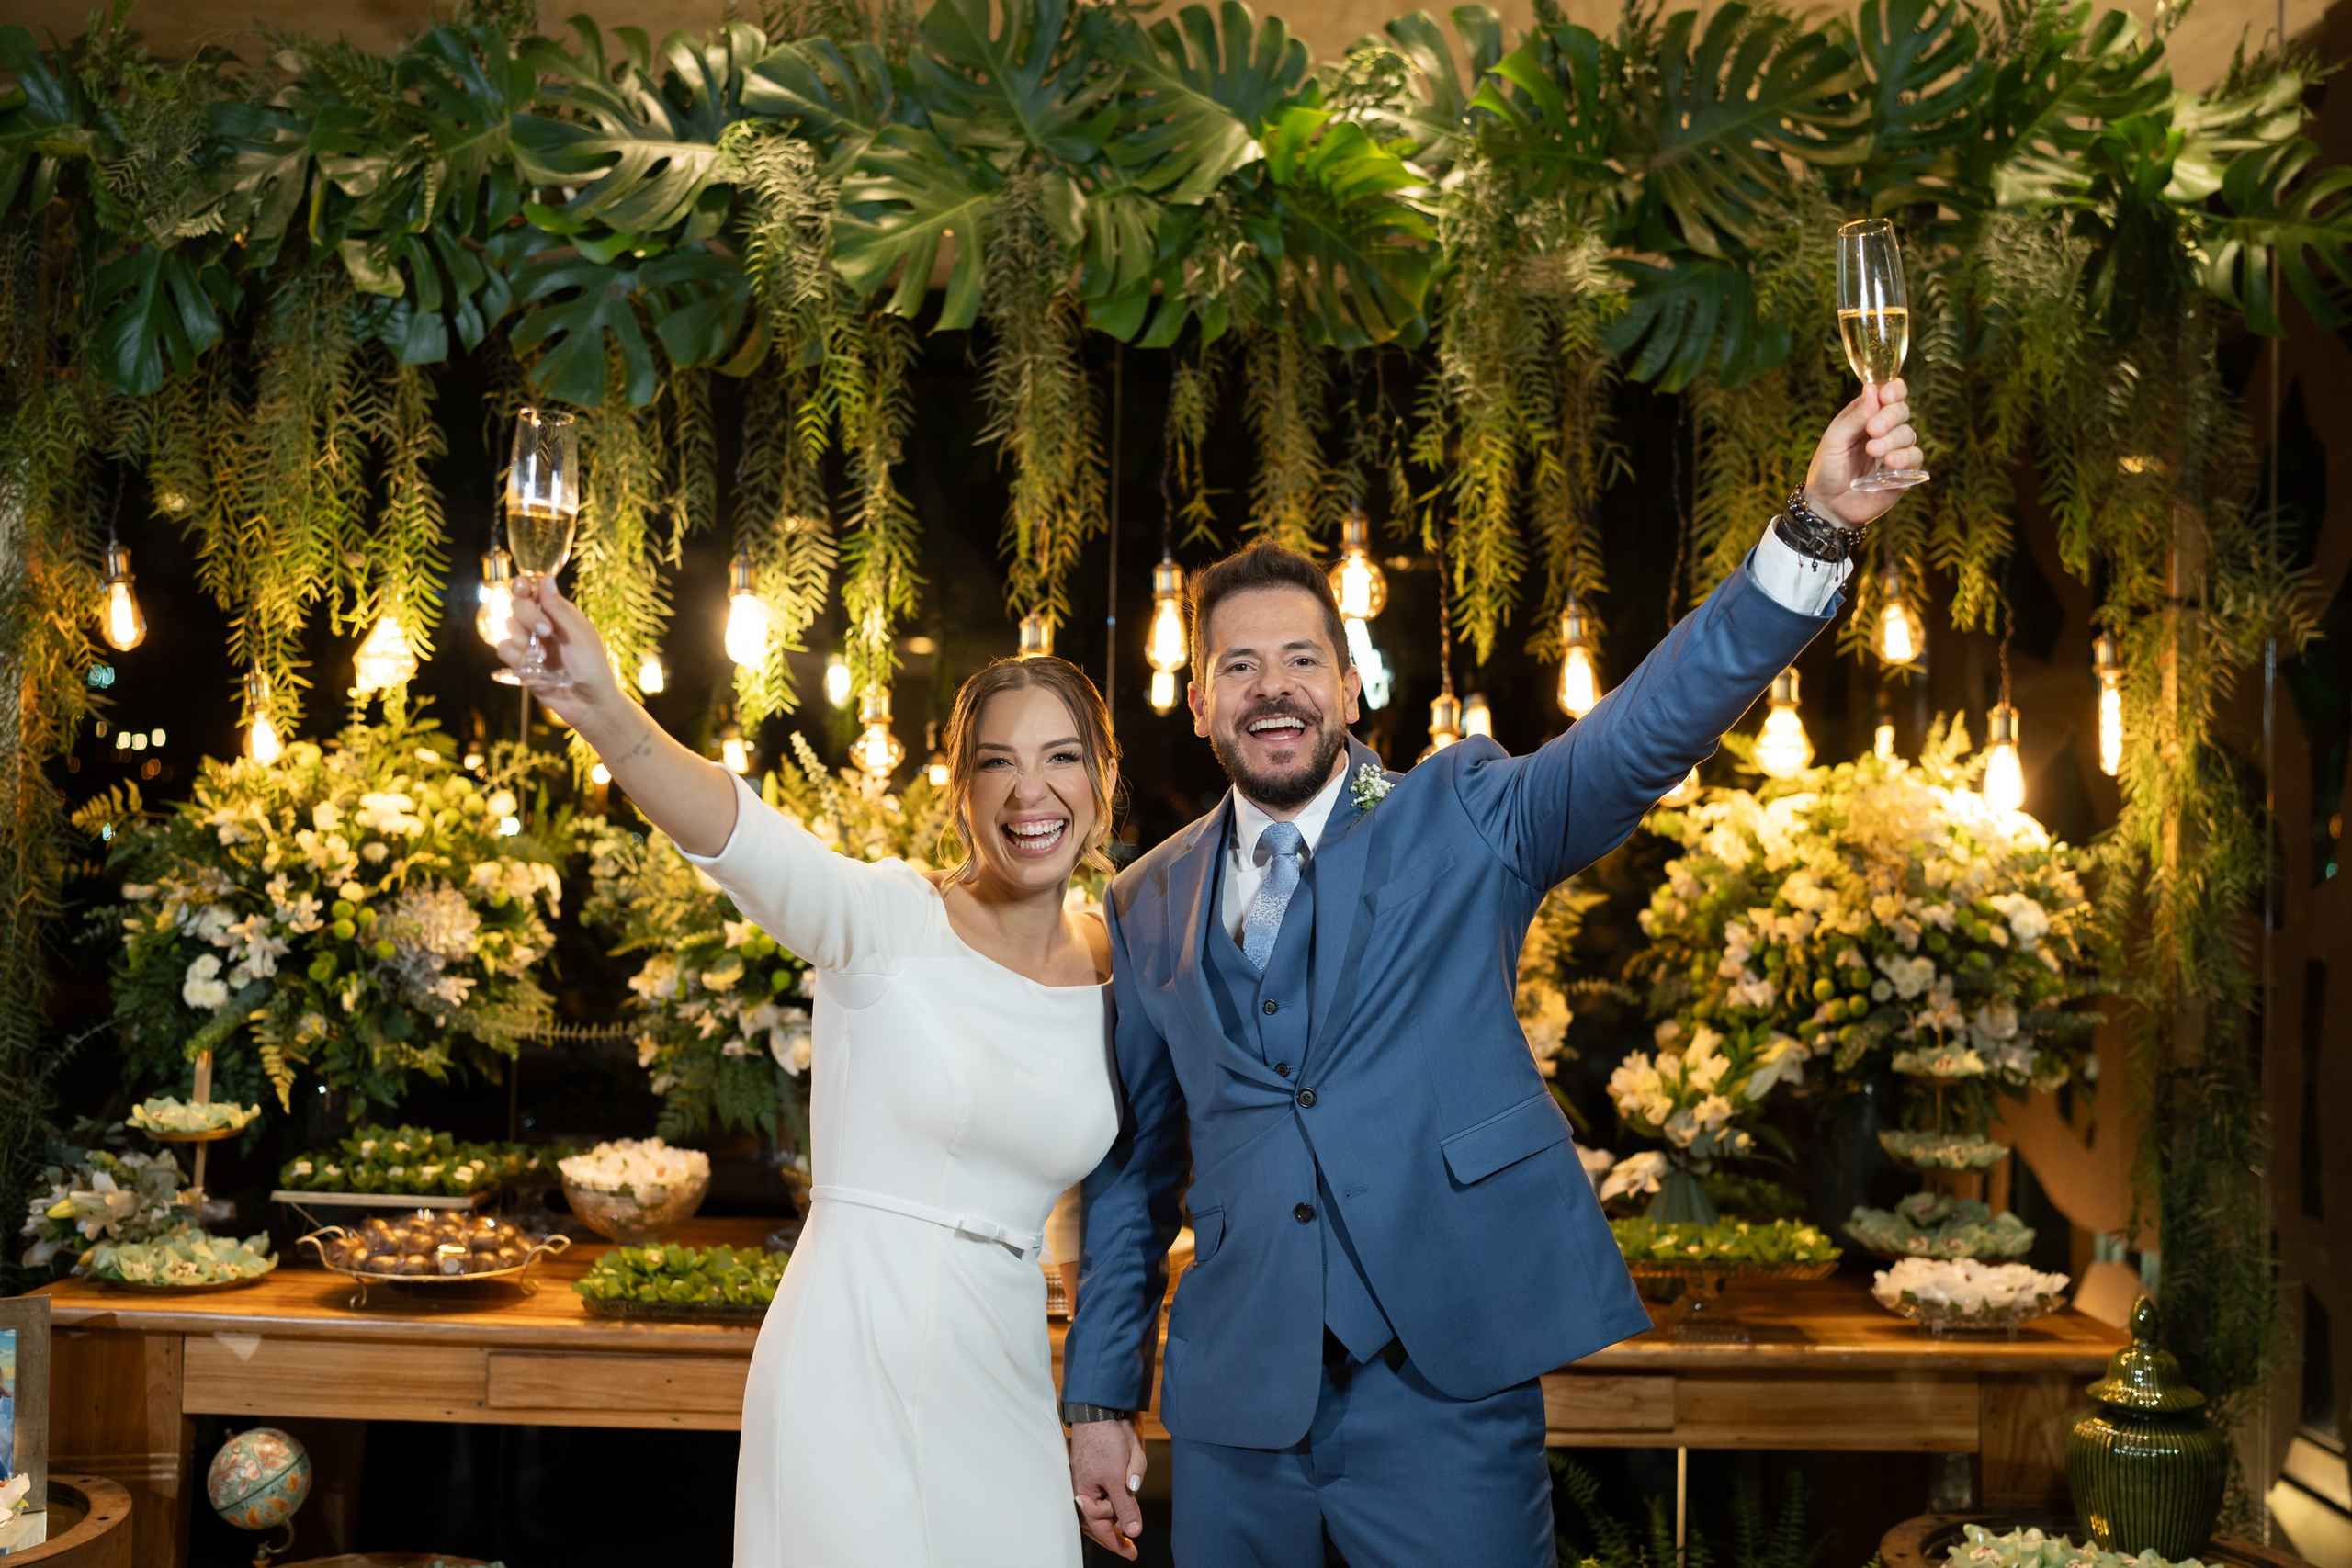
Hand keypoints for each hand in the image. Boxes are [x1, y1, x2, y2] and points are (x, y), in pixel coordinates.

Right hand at [496, 577, 620, 731]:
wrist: (588, 703)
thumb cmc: (592, 667)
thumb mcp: (579, 636)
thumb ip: (559, 609)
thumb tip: (546, 578)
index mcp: (559, 612)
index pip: (533, 590)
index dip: (523, 586)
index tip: (523, 588)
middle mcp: (542, 624)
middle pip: (517, 605)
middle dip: (528, 617)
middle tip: (546, 632)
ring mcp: (530, 643)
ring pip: (507, 627)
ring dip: (523, 640)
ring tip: (544, 656)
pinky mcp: (521, 662)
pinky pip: (504, 649)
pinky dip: (516, 657)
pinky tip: (534, 667)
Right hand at [1069, 1418, 1145, 1559]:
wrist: (1105, 1407)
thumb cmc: (1106, 1440)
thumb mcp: (1119, 1477)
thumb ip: (1126, 1506)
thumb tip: (1133, 1531)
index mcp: (1085, 1493)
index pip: (1100, 1526)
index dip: (1116, 1542)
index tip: (1131, 1553)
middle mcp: (1085, 1488)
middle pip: (1100, 1520)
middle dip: (1114, 1532)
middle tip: (1130, 1547)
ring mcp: (1092, 1478)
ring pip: (1106, 1506)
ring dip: (1117, 1515)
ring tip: (1128, 1527)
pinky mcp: (1100, 1467)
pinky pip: (1108, 1490)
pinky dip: (1117, 1499)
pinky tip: (1125, 1501)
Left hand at [1802, 378, 1922, 527]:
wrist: (1828, 504)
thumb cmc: (1827, 469)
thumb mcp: (1835, 439)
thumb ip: (1856, 416)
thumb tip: (1872, 388)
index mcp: (1866, 415)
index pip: (1890, 393)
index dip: (1893, 390)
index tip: (1886, 395)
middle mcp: (1884, 430)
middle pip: (1902, 410)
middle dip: (1890, 417)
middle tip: (1872, 430)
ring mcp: (1895, 450)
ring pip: (1909, 433)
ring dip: (1893, 440)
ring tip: (1873, 451)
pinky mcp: (1904, 471)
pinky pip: (1915, 457)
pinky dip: (1905, 457)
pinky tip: (1889, 464)